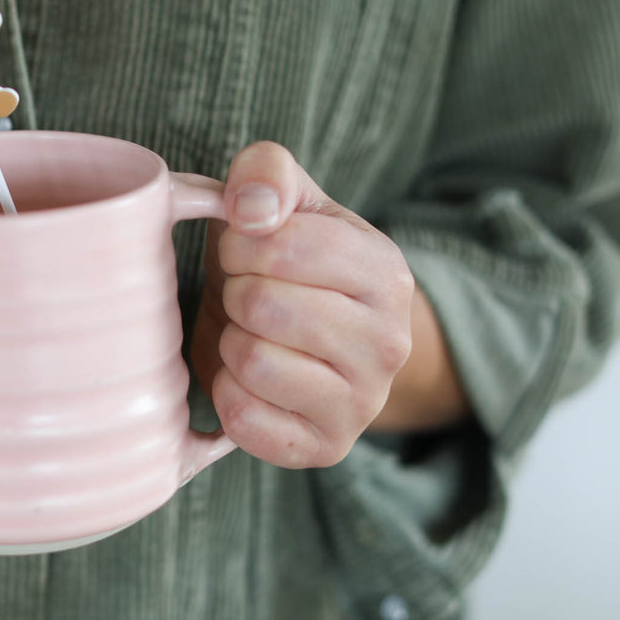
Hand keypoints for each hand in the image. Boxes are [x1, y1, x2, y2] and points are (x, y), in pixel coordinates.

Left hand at [189, 142, 416, 468]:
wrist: (307, 339)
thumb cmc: (288, 261)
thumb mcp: (285, 200)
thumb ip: (267, 171)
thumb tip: (251, 207)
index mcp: (385, 272)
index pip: (283, 244)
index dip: (241, 241)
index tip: (245, 249)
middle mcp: (390, 343)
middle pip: (263, 305)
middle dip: (235, 292)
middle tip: (247, 295)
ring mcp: (363, 403)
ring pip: (252, 362)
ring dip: (231, 342)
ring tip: (252, 334)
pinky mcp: (325, 448)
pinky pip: (243, 417)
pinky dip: (229, 392)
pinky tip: (248, 378)